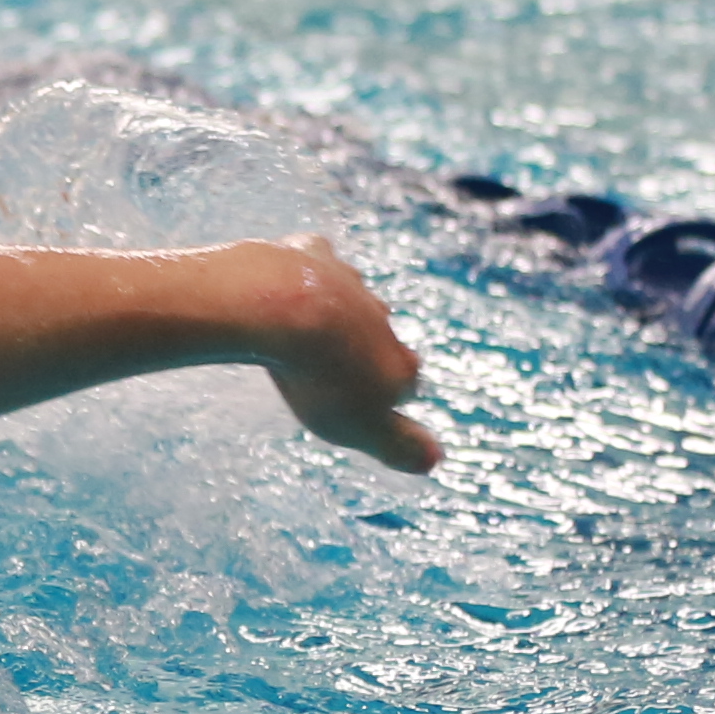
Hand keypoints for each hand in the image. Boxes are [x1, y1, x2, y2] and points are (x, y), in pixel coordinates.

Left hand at [244, 241, 445, 476]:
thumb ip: (399, 445)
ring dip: (341, 311)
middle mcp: (382, 318)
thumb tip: (436, 460)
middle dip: (366, 351)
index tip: (367, 409)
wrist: (279, 307)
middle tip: (339, 369)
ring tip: (313, 330)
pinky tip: (293, 276)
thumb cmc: (318, 376)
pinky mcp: (311, 254)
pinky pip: (318, 258)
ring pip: (354, 297)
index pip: (406, 382)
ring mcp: (348, 283)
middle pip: (383, 337)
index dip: (387, 397)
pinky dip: (310, 267)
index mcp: (400, 362)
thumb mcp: (360, 427)